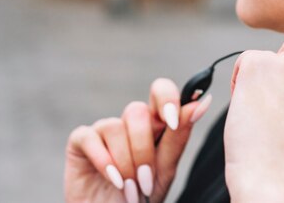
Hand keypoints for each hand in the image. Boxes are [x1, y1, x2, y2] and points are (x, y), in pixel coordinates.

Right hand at [64, 78, 212, 202]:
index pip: (161, 91)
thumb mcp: (165, 169)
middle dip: (143, 149)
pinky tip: (112, 179)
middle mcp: (129, 123)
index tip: (172, 120)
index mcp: (155, 124)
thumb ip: (179, 135)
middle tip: (146, 178)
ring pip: (115, 126)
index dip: (166, 99)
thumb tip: (202, 101)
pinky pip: (90, 136)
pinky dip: (104, 161)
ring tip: (129, 188)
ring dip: (125, 162)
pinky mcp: (80, 141)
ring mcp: (104, 130)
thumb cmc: (142, 195)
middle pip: (137, 111)